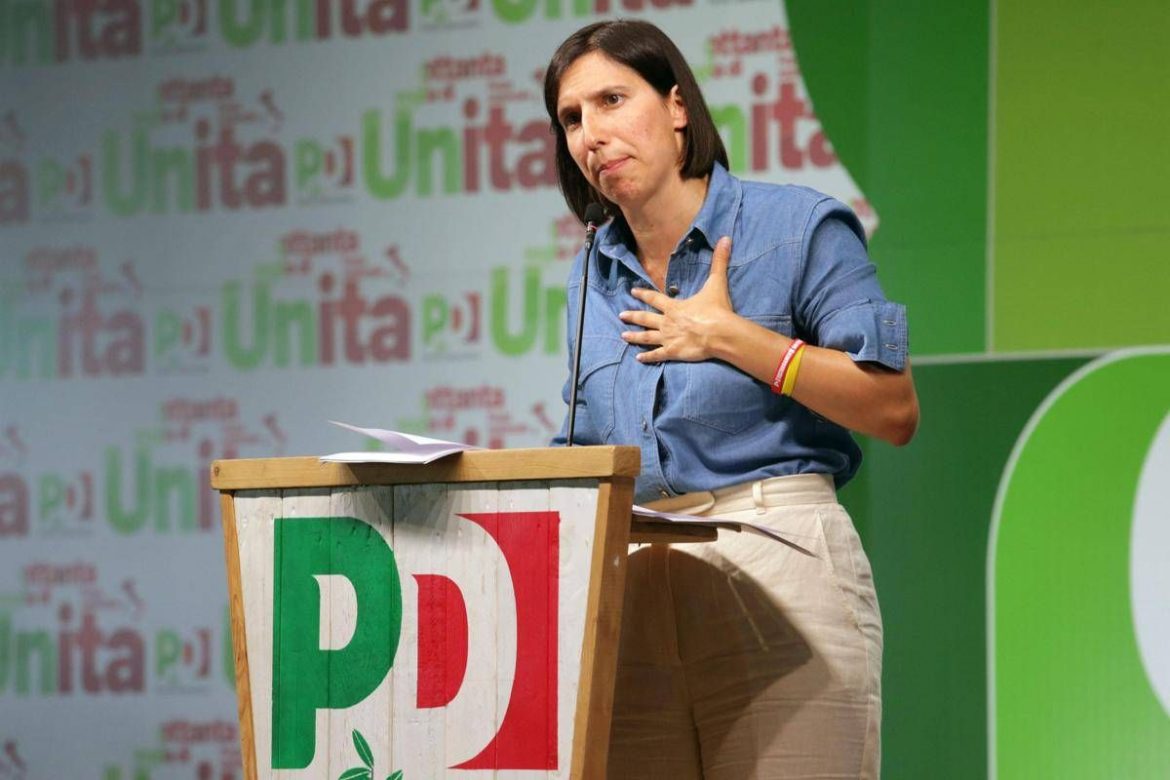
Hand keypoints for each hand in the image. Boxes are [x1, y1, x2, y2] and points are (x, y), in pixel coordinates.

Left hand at [620, 236, 735, 362]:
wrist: (719, 332)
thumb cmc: (716, 309)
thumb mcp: (716, 283)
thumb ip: (719, 262)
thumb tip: (725, 239)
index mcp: (674, 306)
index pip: (654, 298)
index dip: (643, 294)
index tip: (632, 292)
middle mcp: (667, 322)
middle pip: (646, 318)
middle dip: (633, 316)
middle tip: (621, 315)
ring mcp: (669, 338)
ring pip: (647, 337)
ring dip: (634, 336)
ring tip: (623, 335)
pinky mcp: (673, 352)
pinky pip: (657, 355)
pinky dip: (647, 357)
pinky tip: (638, 358)